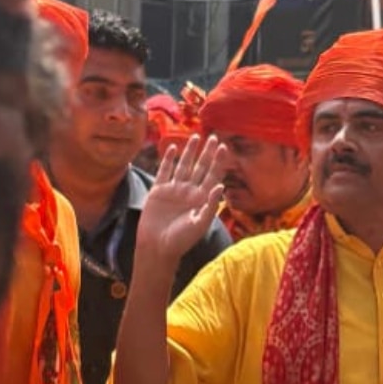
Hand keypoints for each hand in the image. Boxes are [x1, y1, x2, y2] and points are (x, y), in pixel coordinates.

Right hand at [136, 135, 227, 264]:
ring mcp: (175, 190)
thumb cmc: (181, 240)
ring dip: (190, 152)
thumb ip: (211, 205)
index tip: (224, 147)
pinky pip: (165, 171)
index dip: (219, 162)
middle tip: (214, 137)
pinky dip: (169, 160)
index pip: (213, 176)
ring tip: (196, 137)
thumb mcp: (200, 223)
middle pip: (201, 168)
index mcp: (202, 199)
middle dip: (208, 153)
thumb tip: (222, 186)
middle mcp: (190, 192)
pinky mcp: (159, 190)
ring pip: (184, 166)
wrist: (158, 246)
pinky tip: (174, 148)